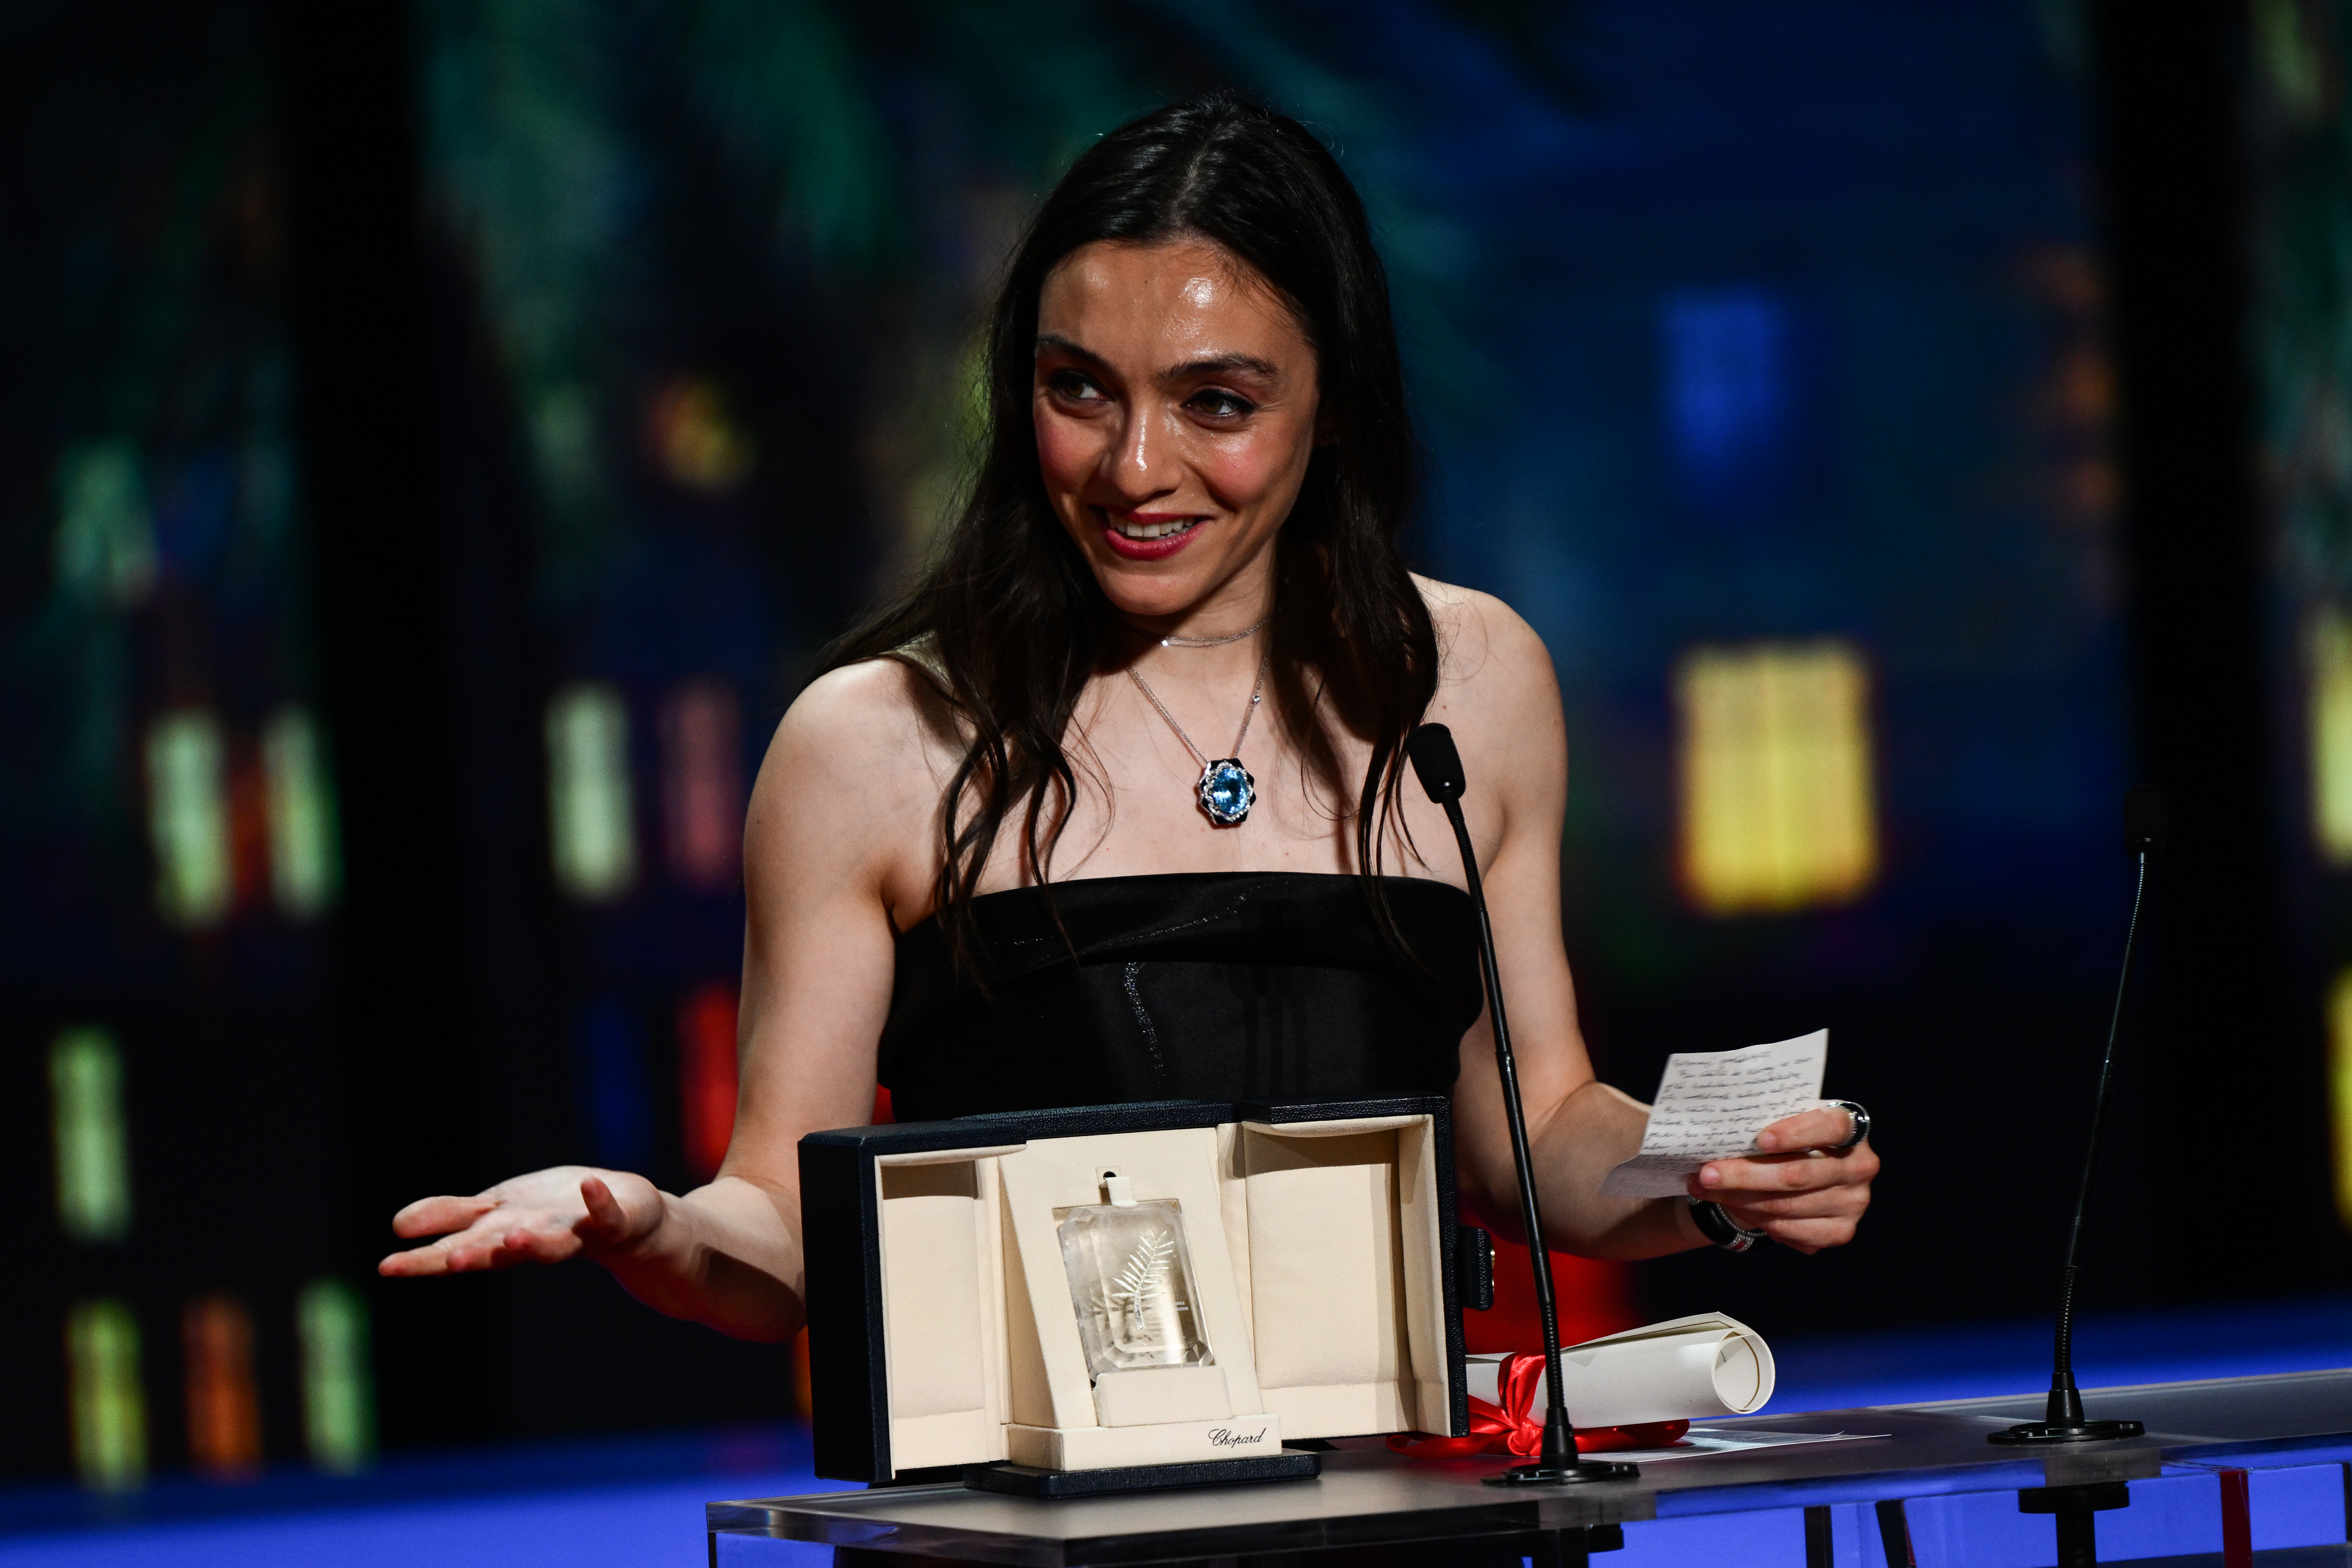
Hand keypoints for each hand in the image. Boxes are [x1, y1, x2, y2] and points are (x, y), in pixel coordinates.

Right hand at [378, 1166, 665, 1276]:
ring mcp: (577, 1234)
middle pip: (501, 1252)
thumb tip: (396, 1224)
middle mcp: (535, 1240)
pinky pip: (607, 1216)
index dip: (425, 1258)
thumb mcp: (496, 1210)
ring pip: (552, 1245)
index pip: (457, 1247)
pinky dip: (600, 1203)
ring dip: (534, 1243)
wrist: (631, 1223)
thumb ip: (451, 1216)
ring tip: (516, 1237)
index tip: (388, 1266)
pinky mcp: (615, 1224)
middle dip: (477, 1256)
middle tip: (449, 1262)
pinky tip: (592, 1186)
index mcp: (503, 1235)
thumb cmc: (556, 1214)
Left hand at [1688, 1106, 1876, 1255]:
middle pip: (1796, 1175)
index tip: (1761, 1140)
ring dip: (1739, 1199)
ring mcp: (1854, 1201)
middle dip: (1743, 1176)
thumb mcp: (1783, 1123)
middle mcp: (1860, 1165)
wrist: (1806, 1169)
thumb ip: (1766, 1125)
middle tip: (1706, 1174)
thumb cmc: (1789, 1138)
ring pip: (1785, 1206)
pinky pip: (1790, 1230)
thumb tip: (1717, 1137)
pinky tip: (1734, 1207)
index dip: (1795, 1133)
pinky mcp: (1841, 1230)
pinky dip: (1757, 1220)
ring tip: (1705, 1189)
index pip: (1829, 1127)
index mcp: (1850, 1127)